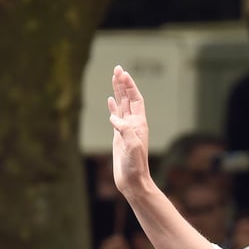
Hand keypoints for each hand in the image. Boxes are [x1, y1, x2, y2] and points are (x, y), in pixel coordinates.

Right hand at [108, 65, 152, 197]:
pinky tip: (110, 100)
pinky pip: (115, 117)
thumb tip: (114, 118)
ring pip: (121, 105)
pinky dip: (112, 107)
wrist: (132, 181)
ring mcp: (125, 129)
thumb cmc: (135, 166)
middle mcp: (133, 124)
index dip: (130, 86)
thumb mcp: (132, 147)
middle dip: (123, 83)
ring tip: (114, 77)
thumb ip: (125, 131)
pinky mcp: (118, 136)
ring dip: (118, 91)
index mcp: (139, 124)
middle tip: (117, 68)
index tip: (123, 73)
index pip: (135, 99)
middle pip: (128, 98)